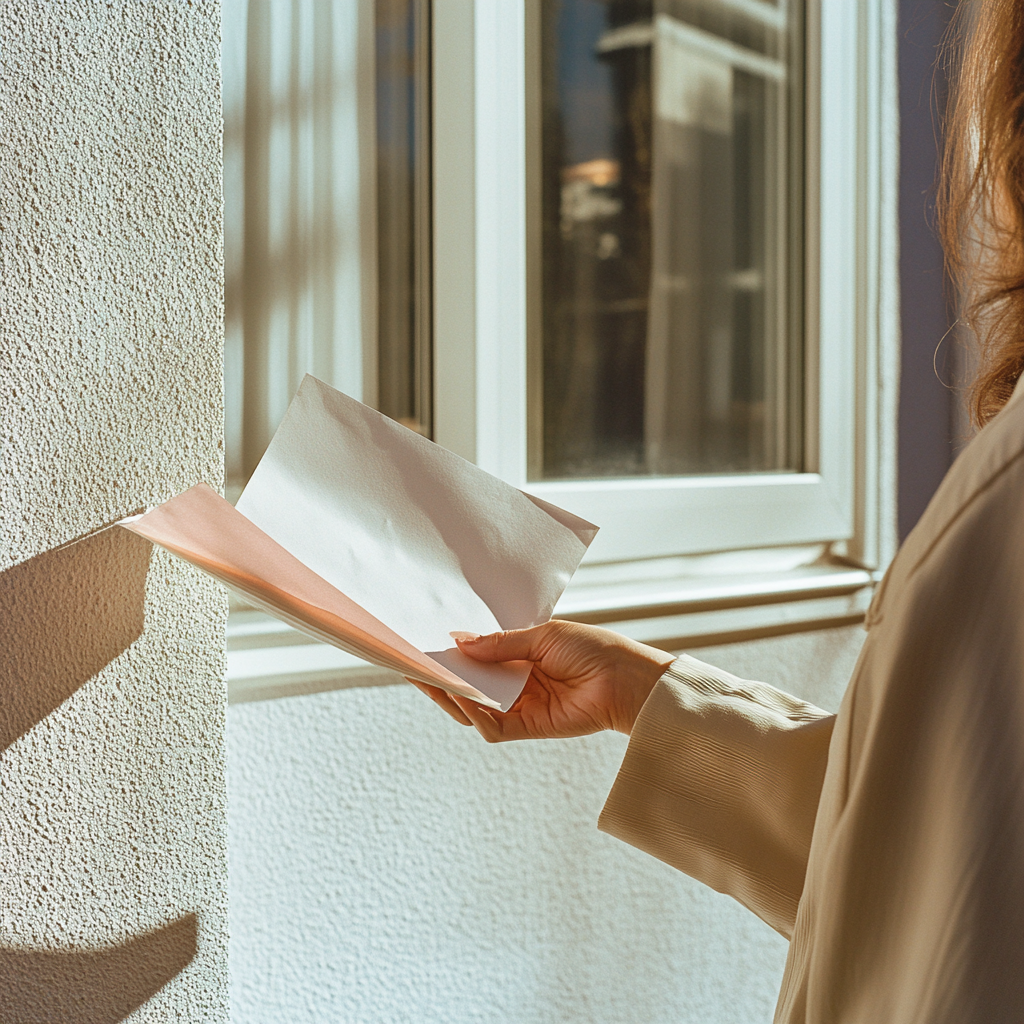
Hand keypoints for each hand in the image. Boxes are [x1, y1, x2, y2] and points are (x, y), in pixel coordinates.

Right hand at [408, 620, 674, 741]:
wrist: (626, 680)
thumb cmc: (594, 650)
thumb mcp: (542, 636)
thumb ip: (499, 644)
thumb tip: (458, 641)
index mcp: (520, 656)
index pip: (477, 658)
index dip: (451, 654)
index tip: (423, 645)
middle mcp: (517, 682)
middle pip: (469, 685)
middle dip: (441, 677)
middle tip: (413, 666)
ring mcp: (520, 707)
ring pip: (474, 708)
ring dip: (451, 696)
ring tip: (429, 680)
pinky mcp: (528, 728)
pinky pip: (492, 727)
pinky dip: (475, 715)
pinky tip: (464, 699)